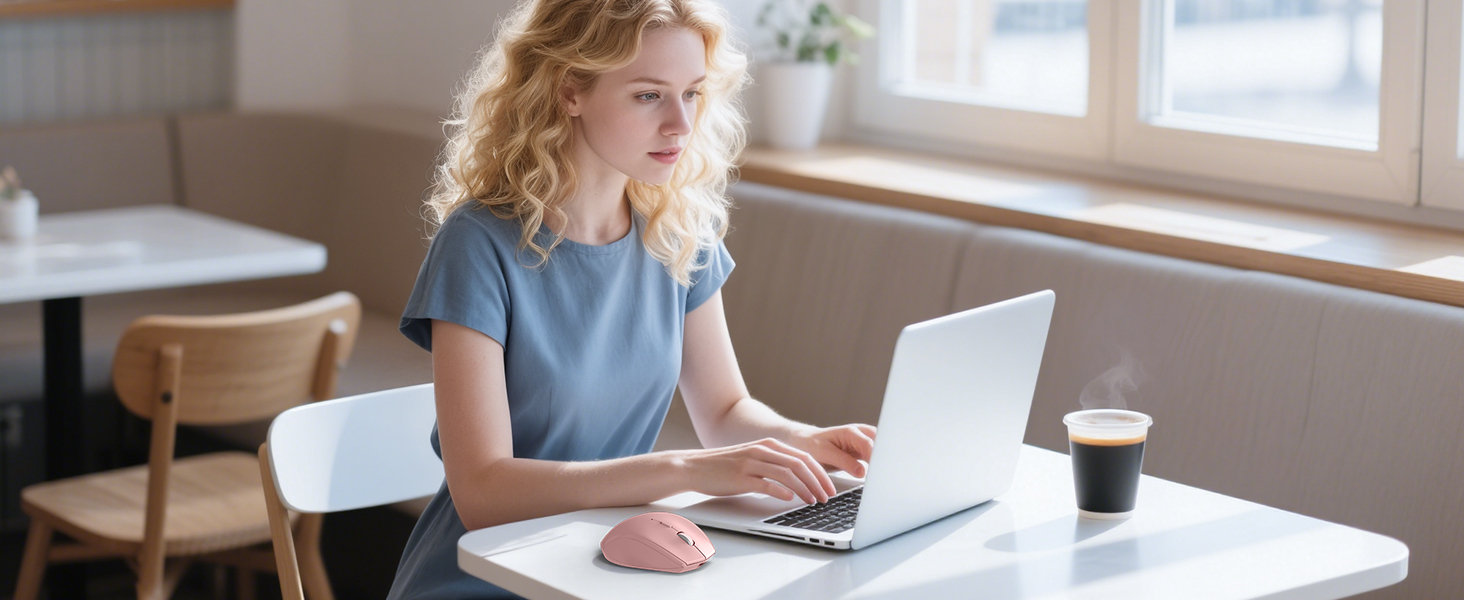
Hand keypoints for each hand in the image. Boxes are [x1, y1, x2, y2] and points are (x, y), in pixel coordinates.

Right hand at [679, 438, 836, 504]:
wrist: (693, 466)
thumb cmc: (724, 466)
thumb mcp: (752, 459)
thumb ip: (774, 464)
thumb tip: (799, 481)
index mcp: (768, 445)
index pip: (804, 457)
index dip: (821, 473)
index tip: (830, 487)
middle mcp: (762, 450)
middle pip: (800, 464)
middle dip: (818, 482)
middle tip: (827, 497)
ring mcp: (751, 463)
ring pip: (788, 474)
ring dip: (805, 489)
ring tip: (813, 501)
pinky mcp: (741, 477)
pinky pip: (767, 484)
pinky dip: (782, 492)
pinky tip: (791, 499)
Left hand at [785, 423, 876, 478]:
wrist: (804, 442)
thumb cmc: (811, 445)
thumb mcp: (824, 454)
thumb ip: (844, 462)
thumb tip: (862, 472)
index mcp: (850, 432)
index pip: (870, 445)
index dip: (876, 458)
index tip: (879, 472)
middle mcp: (859, 434)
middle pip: (881, 444)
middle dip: (885, 458)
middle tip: (884, 475)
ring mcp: (862, 442)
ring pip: (881, 450)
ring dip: (883, 461)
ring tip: (883, 476)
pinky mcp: (861, 451)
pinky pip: (874, 456)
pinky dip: (877, 465)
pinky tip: (878, 475)